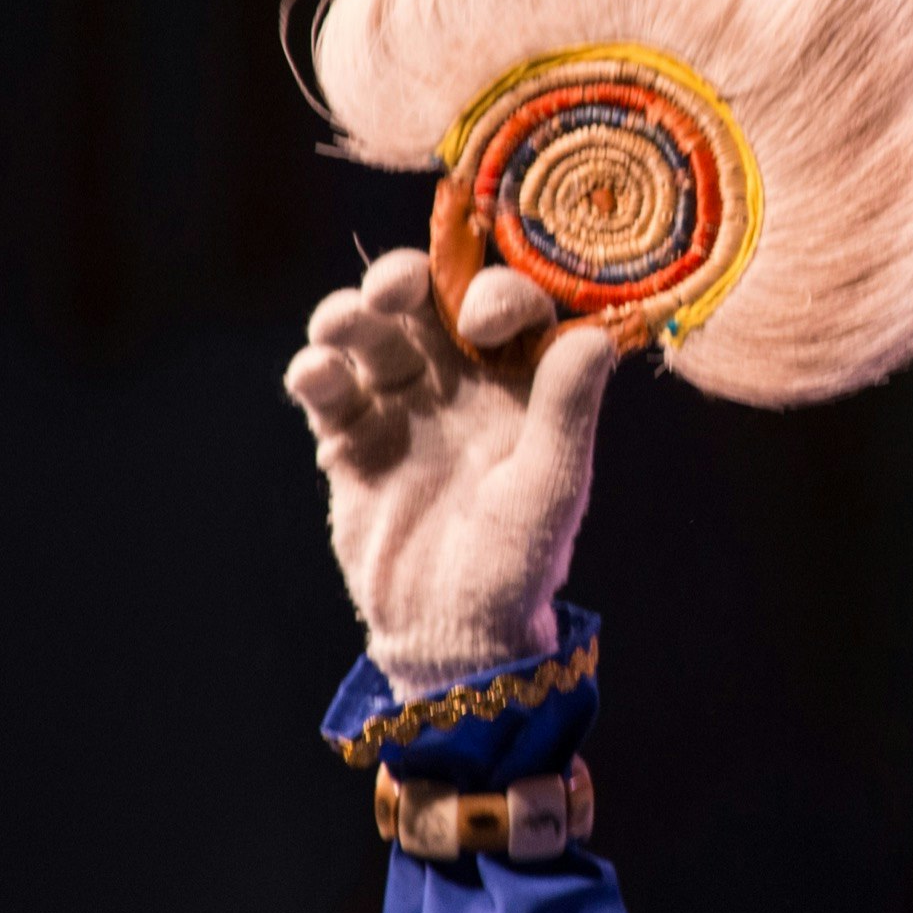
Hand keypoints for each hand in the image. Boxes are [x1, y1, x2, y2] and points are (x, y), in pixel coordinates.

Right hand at [285, 250, 615, 698]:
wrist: (449, 633)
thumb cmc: (516, 563)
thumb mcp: (549, 486)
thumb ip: (567, 411)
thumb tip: (597, 337)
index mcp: (519, 380)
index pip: (509, 306)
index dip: (494, 294)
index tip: (481, 318)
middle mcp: (460, 379)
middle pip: (427, 301)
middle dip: (404, 279)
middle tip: (391, 286)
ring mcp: (401, 404)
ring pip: (370, 334)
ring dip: (349, 316)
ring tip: (338, 325)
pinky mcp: (351, 438)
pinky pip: (329, 389)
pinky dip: (316, 372)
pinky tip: (314, 377)